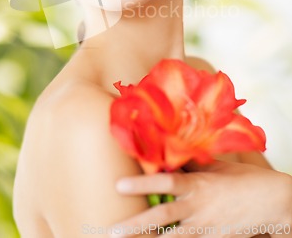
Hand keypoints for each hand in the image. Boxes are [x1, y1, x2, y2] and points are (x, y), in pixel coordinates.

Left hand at [110, 161, 291, 236]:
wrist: (273, 203)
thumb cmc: (243, 180)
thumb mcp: (216, 168)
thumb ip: (192, 165)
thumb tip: (170, 155)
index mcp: (198, 183)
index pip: (166, 181)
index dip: (142, 184)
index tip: (118, 185)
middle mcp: (198, 206)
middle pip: (162, 216)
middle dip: (135, 225)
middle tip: (111, 230)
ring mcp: (205, 227)